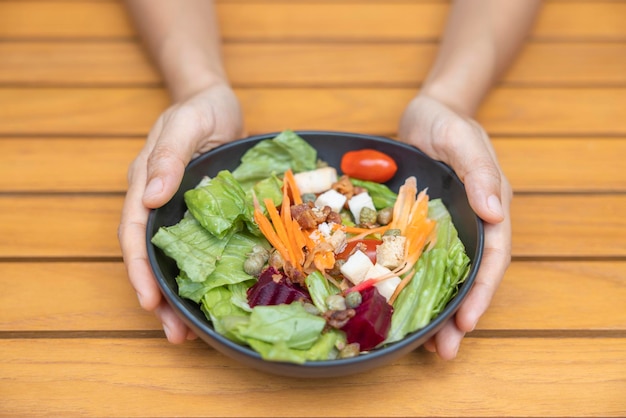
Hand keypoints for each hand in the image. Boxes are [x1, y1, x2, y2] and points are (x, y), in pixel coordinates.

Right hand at [118, 82, 244, 342]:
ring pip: (173, 260)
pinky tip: (215, 299)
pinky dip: (204, 277)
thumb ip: (168, 155)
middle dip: (157, 296)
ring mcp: (180, 212)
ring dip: (178, 297)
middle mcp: (158, 203)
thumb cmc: (200, 109)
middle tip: (174, 334)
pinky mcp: (204, 217)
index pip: (134, 232)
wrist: (219, 104)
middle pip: (149, 256)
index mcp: (146, 183)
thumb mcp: (186, 124)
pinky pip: (200, 251)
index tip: (148, 300)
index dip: (139, 268)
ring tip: (188, 332)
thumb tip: (151, 197)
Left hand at [398, 94, 511, 358]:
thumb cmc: (447, 123)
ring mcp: (444, 229)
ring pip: (444, 275)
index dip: (482, 291)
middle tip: (445, 351)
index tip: (468, 320)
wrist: (424, 115)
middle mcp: (470, 225)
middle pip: (470, 276)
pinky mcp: (419, 228)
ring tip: (425, 346)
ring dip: (436, 309)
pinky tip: (396, 306)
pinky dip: (411, 284)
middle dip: (460, 314)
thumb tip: (493, 211)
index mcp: (488, 208)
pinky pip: (417, 260)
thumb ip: (478, 171)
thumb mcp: (462, 139)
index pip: (493, 257)